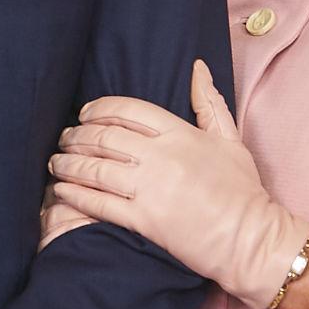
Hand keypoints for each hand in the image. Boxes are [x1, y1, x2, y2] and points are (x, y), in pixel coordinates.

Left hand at [48, 61, 308, 308]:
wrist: (252, 241)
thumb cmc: (243, 191)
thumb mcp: (230, 140)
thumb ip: (209, 103)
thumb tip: (198, 67)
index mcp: (180, 133)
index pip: (128, 110)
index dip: (99, 109)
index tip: (84, 114)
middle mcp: (162, 157)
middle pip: (104, 137)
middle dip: (76, 136)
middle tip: (63, 138)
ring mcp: (151, 189)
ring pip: (96, 168)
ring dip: (68, 164)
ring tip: (56, 163)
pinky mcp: (145, 221)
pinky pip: (99, 203)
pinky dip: (75, 195)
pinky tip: (61, 191)